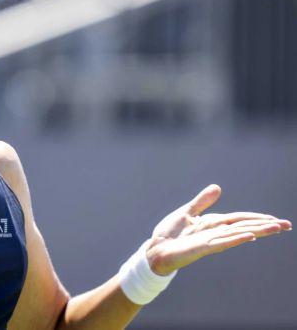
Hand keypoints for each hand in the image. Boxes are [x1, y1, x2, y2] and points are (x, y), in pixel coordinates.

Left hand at [145, 184, 291, 275]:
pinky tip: (249, 236)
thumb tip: (217, 188)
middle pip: (244, 225)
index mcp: (212, 223)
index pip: (239, 219)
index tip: (276, 220)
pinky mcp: (201, 247)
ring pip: (238, 233)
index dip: (257, 218)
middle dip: (265, 225)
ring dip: (257, 230)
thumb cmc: (170, 234)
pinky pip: (221, 242)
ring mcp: (210, 240)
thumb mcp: (186, 212)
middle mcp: (215, 231)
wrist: (155, 249)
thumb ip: (202, 202)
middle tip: (287, 225)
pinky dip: (235, 238)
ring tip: (276, 228)